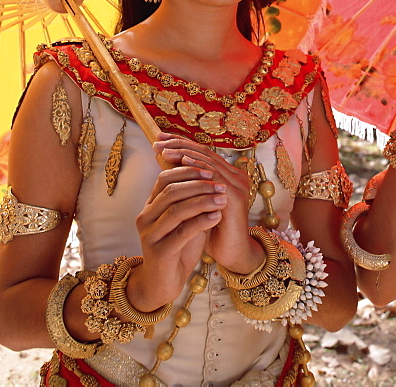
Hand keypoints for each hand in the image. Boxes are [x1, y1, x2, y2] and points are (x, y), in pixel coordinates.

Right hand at [129, 148, 226, 309]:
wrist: (164, 283)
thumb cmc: (178, 248)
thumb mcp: (187, 220)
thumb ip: (194, 202)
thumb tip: (215, 179)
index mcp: (150, 206)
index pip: (165, 178)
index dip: (188, 171)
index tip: (211, 170)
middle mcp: (146, 217)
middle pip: (171, 191)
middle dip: (198, 185)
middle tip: (220, 185)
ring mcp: (150, 235)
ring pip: (176, 210)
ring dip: (202, 201)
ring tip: (222, 198)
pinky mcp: (159, 252)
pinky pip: (181, 232)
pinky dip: (201, 221)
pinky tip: (217, 217)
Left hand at [154, 134, 262, 273]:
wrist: (231, 254)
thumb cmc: (213, 231)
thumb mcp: (198, 205)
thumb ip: (189, 188)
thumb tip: (166, 168)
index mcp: (228, 176)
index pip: (204, 153)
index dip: (182, 144)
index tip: (160, 140)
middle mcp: (235, 177)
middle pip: (206, 152)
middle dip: (180, 144)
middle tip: (158, 141)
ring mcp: (237, 186)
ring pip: (208, 161)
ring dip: (185, 153)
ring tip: (165, 150)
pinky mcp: (234, 198)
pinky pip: (214, 177)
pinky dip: (197, 167)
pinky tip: (182, 163)